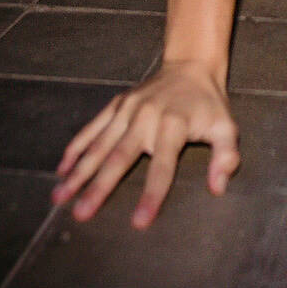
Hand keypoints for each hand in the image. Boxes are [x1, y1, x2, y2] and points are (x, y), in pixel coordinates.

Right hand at [52, 61, 239, 228]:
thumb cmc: (208, 104)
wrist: (191, 65)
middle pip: (121, 156)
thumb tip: (218, 186)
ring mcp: (129, 109)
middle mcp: (147, 116)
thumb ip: (225, 155)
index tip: (139, 222)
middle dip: (100, 187)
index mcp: (174, 124)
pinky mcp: (118, 104)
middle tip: (81, 214)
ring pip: (100, 143)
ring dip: (79, 171)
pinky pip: (93, 127)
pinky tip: (62, 168)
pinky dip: (77, 146)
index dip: (152, 193)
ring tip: (60, 196)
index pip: (162, 165)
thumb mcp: (226, 126)